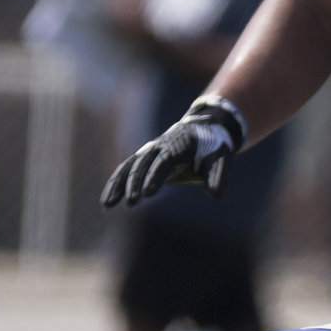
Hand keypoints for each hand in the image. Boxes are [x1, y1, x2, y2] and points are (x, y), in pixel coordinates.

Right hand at [102, 98, 244, 206]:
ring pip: (128, 167)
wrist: (204, 126)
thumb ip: (218, 175)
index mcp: (178, 146)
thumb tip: (216, 194)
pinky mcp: (144, 157)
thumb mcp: (222, 158)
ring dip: (117, 185)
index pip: (163, 162)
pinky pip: (126, 170)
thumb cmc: (214, 145)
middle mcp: (159, 146)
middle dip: (135, 183)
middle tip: (131, 203)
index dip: (154, 177)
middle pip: (142, 165)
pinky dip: (115, 183)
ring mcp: (149, 151)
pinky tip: (108, 201)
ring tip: (108, 205)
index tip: (147, 194)